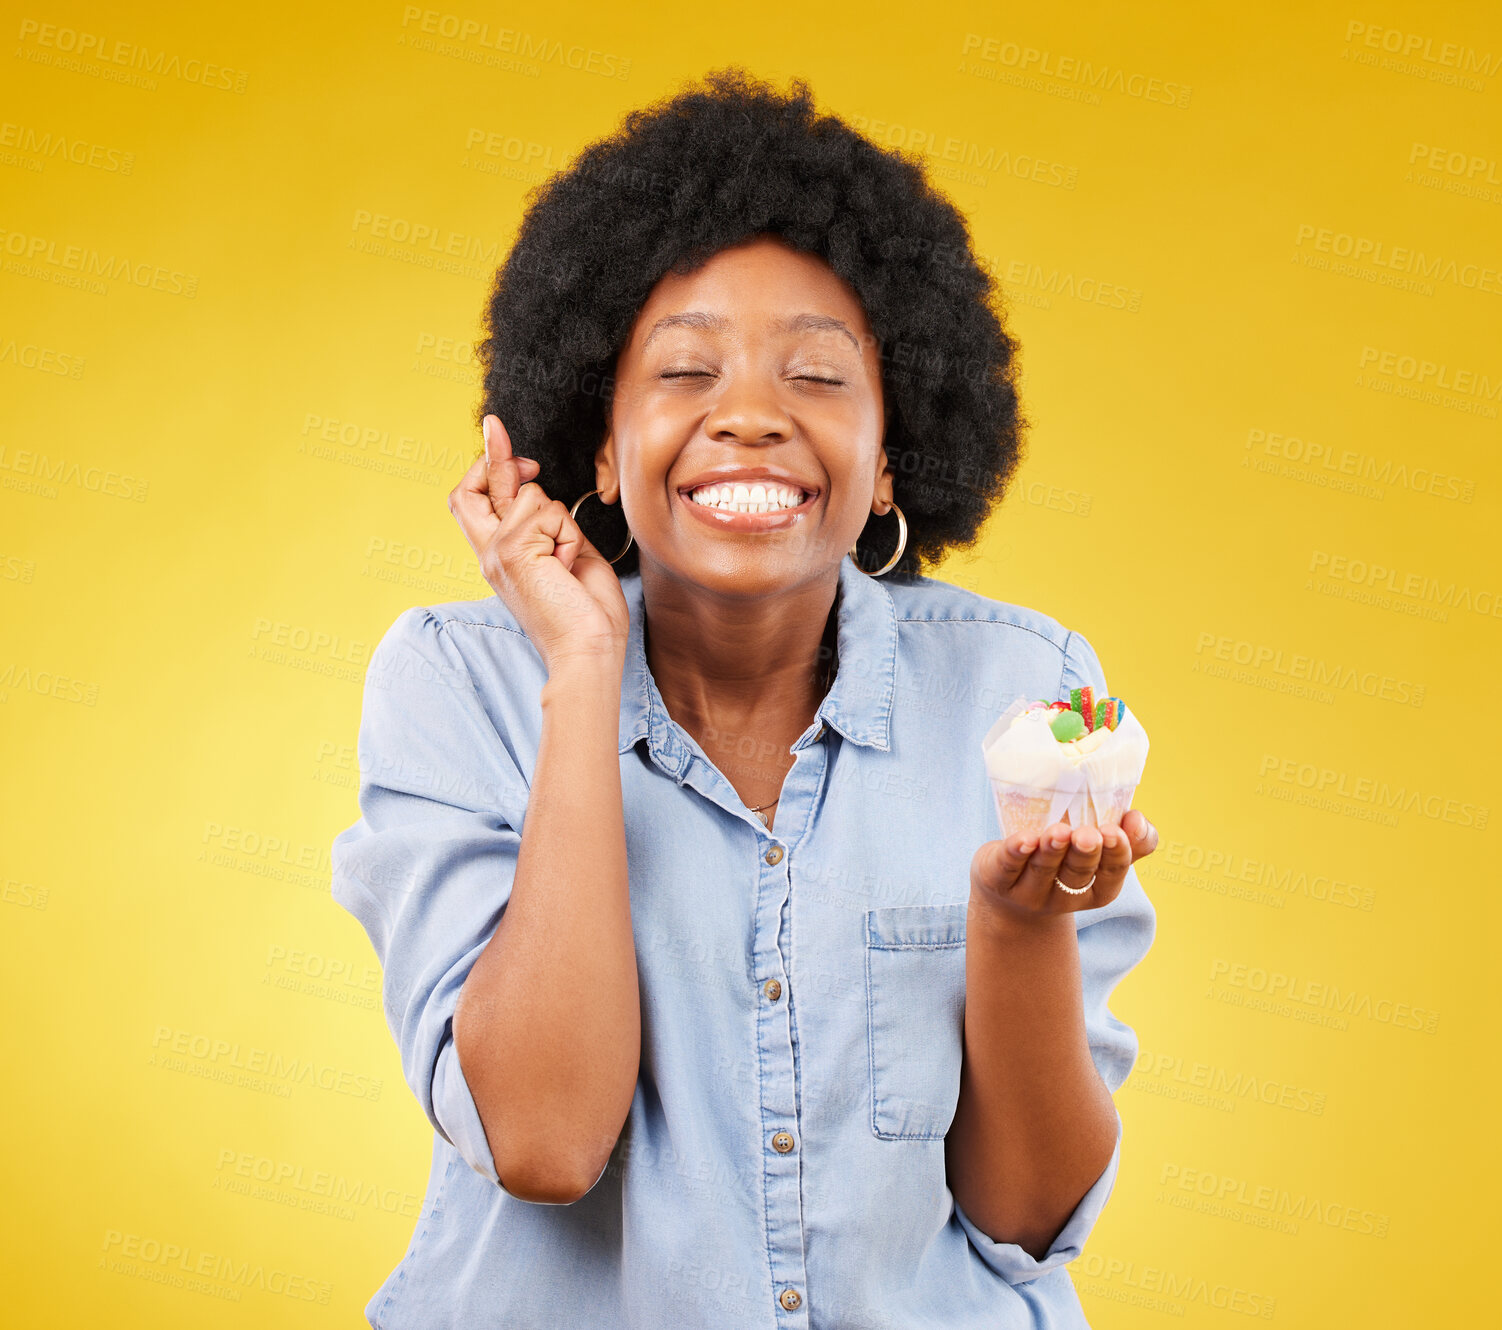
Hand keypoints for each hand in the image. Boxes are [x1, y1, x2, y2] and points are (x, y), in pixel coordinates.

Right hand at [448, 414, 629, 674]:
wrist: (588, 651)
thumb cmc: (586, 613)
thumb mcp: (566, 554)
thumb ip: (546, 524)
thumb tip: (537, 488)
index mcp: (499, 557)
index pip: (472, 502)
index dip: (486, 469)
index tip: (513, 452)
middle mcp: (490, 553)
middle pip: (469, 489)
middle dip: (494, 457)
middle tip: (512, 444)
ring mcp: (497, 551)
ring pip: (529, 495)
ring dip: (561, 521)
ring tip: (567, 561)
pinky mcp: (513, 550)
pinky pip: (549, 511)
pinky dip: (568, 534)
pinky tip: (567, 566)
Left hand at [969, 809, 1158, 924]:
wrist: (1008, 888)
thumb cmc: (1064, 857)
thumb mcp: (1098, 849)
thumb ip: (1129, 836)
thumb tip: (1137, 819)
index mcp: (1096, 889)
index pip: (1111, 876)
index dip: (1116, 855)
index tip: (1114, 832)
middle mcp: (1064, 896)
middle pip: (1077, 875)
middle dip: (1084, 854)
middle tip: (1088, 835)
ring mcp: (1029, 893)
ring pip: (1043, 871)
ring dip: (1052, 851)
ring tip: (1058, 831)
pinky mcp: (999, 879)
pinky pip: (1008, 867)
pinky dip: (1015, 852)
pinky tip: (1023, 839)